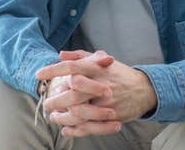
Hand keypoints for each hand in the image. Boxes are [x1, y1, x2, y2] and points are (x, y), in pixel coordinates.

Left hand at [37, 50, 157, 136]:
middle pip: (73, 94)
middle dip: (56, 100)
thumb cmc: (118, 74)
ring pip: (79, 113)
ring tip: (54, 117)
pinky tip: (66, 128)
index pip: (72, 67)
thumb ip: (80, 56)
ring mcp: (107, 103)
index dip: (53, 70)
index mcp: (97, 68)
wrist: (145, 89)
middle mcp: (101, 85)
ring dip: (63, 117)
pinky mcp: (111, 117)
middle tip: (46, 103)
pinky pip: (90, 127)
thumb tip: (60, 54)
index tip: (39, 75)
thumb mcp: (102, 60)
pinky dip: (75, 130)